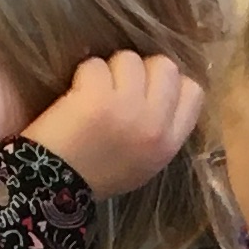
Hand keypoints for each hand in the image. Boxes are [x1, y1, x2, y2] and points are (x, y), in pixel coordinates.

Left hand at [26, 51, 205, 194]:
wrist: (55, 189)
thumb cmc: (99, 175)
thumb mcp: (146, 162)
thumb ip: (161, 128)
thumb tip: (162, 91)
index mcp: (169, 143)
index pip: (193, 92)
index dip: (171, 84)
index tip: (150, 91)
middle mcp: (154, 124)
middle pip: (165, 67)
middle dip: (142, 69)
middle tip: (121, 87)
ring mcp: (126, 108)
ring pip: (130, 59)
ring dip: (109, 70)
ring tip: (95, 92)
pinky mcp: (96, 98)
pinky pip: (96, 65)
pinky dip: (84, 75)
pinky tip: (76, 96)